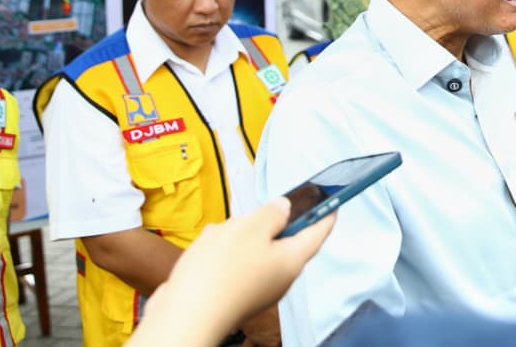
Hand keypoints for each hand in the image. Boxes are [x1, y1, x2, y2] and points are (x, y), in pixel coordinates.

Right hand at [127, 198, 334, 346]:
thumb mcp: (250, 228)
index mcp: (291, 260)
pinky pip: (230, 264)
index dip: (325, 211)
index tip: (332, 198)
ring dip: (234, 237)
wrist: (183, 318)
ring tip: (216, 240)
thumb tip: (285, 209)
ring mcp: (255, 288)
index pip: (318, 232)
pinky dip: (219, 254)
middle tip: (245, 219)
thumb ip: (272, 213)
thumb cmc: (220, 272)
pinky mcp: (232, 294)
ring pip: (250, 248)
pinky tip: (204, 254)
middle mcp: (278, 278)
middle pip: (279, 238)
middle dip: (260, 224)